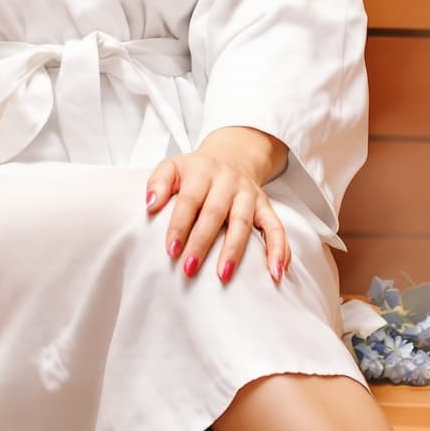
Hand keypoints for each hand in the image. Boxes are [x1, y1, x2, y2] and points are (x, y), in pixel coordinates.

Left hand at [144, 136, 288, 286]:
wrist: (232, 156)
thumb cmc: (196, 171)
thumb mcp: (172, 167)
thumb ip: (158, 183)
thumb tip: (150, 205)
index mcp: (202, 172)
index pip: (189, 201)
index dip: (180, 226)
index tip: (171, 250)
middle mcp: (228, 182)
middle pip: (215, 214)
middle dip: (202, 243)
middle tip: (189, 269)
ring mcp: (248, 194)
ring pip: (243, 222)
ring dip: (234, 250)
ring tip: (224, 275)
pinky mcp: (265, 206)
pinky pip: (276, 228)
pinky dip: (279, 249)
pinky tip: (276, 272)